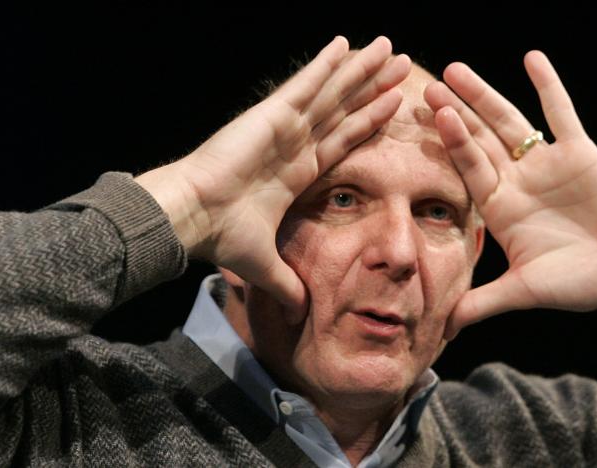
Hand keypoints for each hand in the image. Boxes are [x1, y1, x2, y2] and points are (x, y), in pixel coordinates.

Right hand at [137, 36, 410, 320]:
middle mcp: (296, 143)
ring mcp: (285, 126)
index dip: (369, 122)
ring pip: (333, 92)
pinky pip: (305, 84)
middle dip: (373, 87)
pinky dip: (326, 64)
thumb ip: (288, 283)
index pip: (344, 140)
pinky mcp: (271, 114)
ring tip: (390, 48)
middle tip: (403, 65)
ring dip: (361, 70)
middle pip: (346, 109)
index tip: (394, 105)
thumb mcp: (265, 264)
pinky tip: (346, 44)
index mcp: (298, 171)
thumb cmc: (222, 236)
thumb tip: (302, 314)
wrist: (193, 218)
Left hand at [425, 51, 596, 338]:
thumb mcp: (525, 291)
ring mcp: (546, 164)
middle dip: (456, 114)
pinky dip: (548, 87)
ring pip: (511, 122)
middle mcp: (517, 180)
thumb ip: (485, 302)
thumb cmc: (580, 283)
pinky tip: (531, 59)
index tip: (426, 119)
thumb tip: (444, 328)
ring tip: (458, 70)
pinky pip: (561, 114)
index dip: (449, 144)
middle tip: (429, 86)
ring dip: (486, 96)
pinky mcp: (580, 153)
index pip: (468, 168)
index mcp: (500, 207)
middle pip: (480, 139)